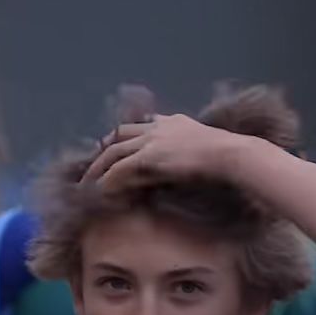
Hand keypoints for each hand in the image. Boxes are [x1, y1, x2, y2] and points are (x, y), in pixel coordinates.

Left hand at [82, 115, 236, 192]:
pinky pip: (120, 169)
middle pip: (119, 134)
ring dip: (98, 168)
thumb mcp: (202, 149)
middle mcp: (156, 127)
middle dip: (103, 150)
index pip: (140, 126)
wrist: (228, 154)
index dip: (124, 138)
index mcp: (171, 122)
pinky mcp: (148, 157)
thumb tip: (180, 168)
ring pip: (113, 151)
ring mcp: (150, 140)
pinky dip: (108, 181)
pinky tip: (100, 192)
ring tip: (87, 184)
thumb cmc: (224, 156)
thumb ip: (186, 153)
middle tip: (92, 167)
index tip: (113, 148)